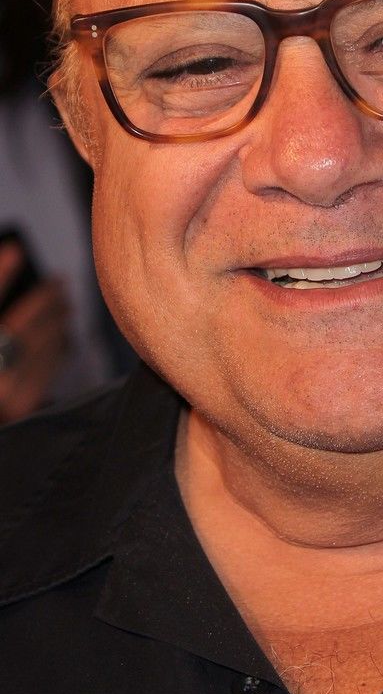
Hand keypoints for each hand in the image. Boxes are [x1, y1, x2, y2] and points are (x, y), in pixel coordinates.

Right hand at [0, 241, 69, 423]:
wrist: (2, 443)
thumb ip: (2, 304)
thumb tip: (13, 266)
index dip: (0, 274)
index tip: (16, 249)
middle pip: (20, 324)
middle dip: (43, 299)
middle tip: (59, 282)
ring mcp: (4, 393)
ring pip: (38, 343)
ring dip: (55, 320)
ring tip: (65, 303)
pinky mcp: (19, 407)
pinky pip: (46, 366)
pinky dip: (56, 346)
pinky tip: (63, 335)